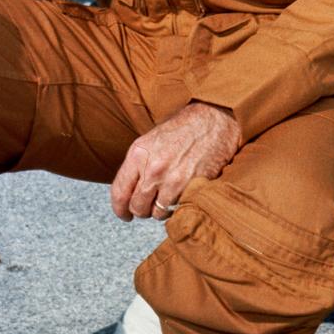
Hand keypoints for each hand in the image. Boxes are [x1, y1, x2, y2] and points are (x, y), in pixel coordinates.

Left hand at [110, 101, 239, 221]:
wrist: (214, 120)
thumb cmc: (184, 128)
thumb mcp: (152, 140)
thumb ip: (139, 164)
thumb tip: (129, 190)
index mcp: (139, 153)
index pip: (119, 193)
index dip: (120, 209)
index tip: (125, 214)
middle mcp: (153, 168)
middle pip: (137, 207)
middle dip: (143, 210)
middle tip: (150, 205)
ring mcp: (172, 180)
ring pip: (157, 213)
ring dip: (162, 209)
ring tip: (170, 195)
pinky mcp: (191, 187)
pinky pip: (177, 209)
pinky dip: (178, 206)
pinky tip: (182, 193)